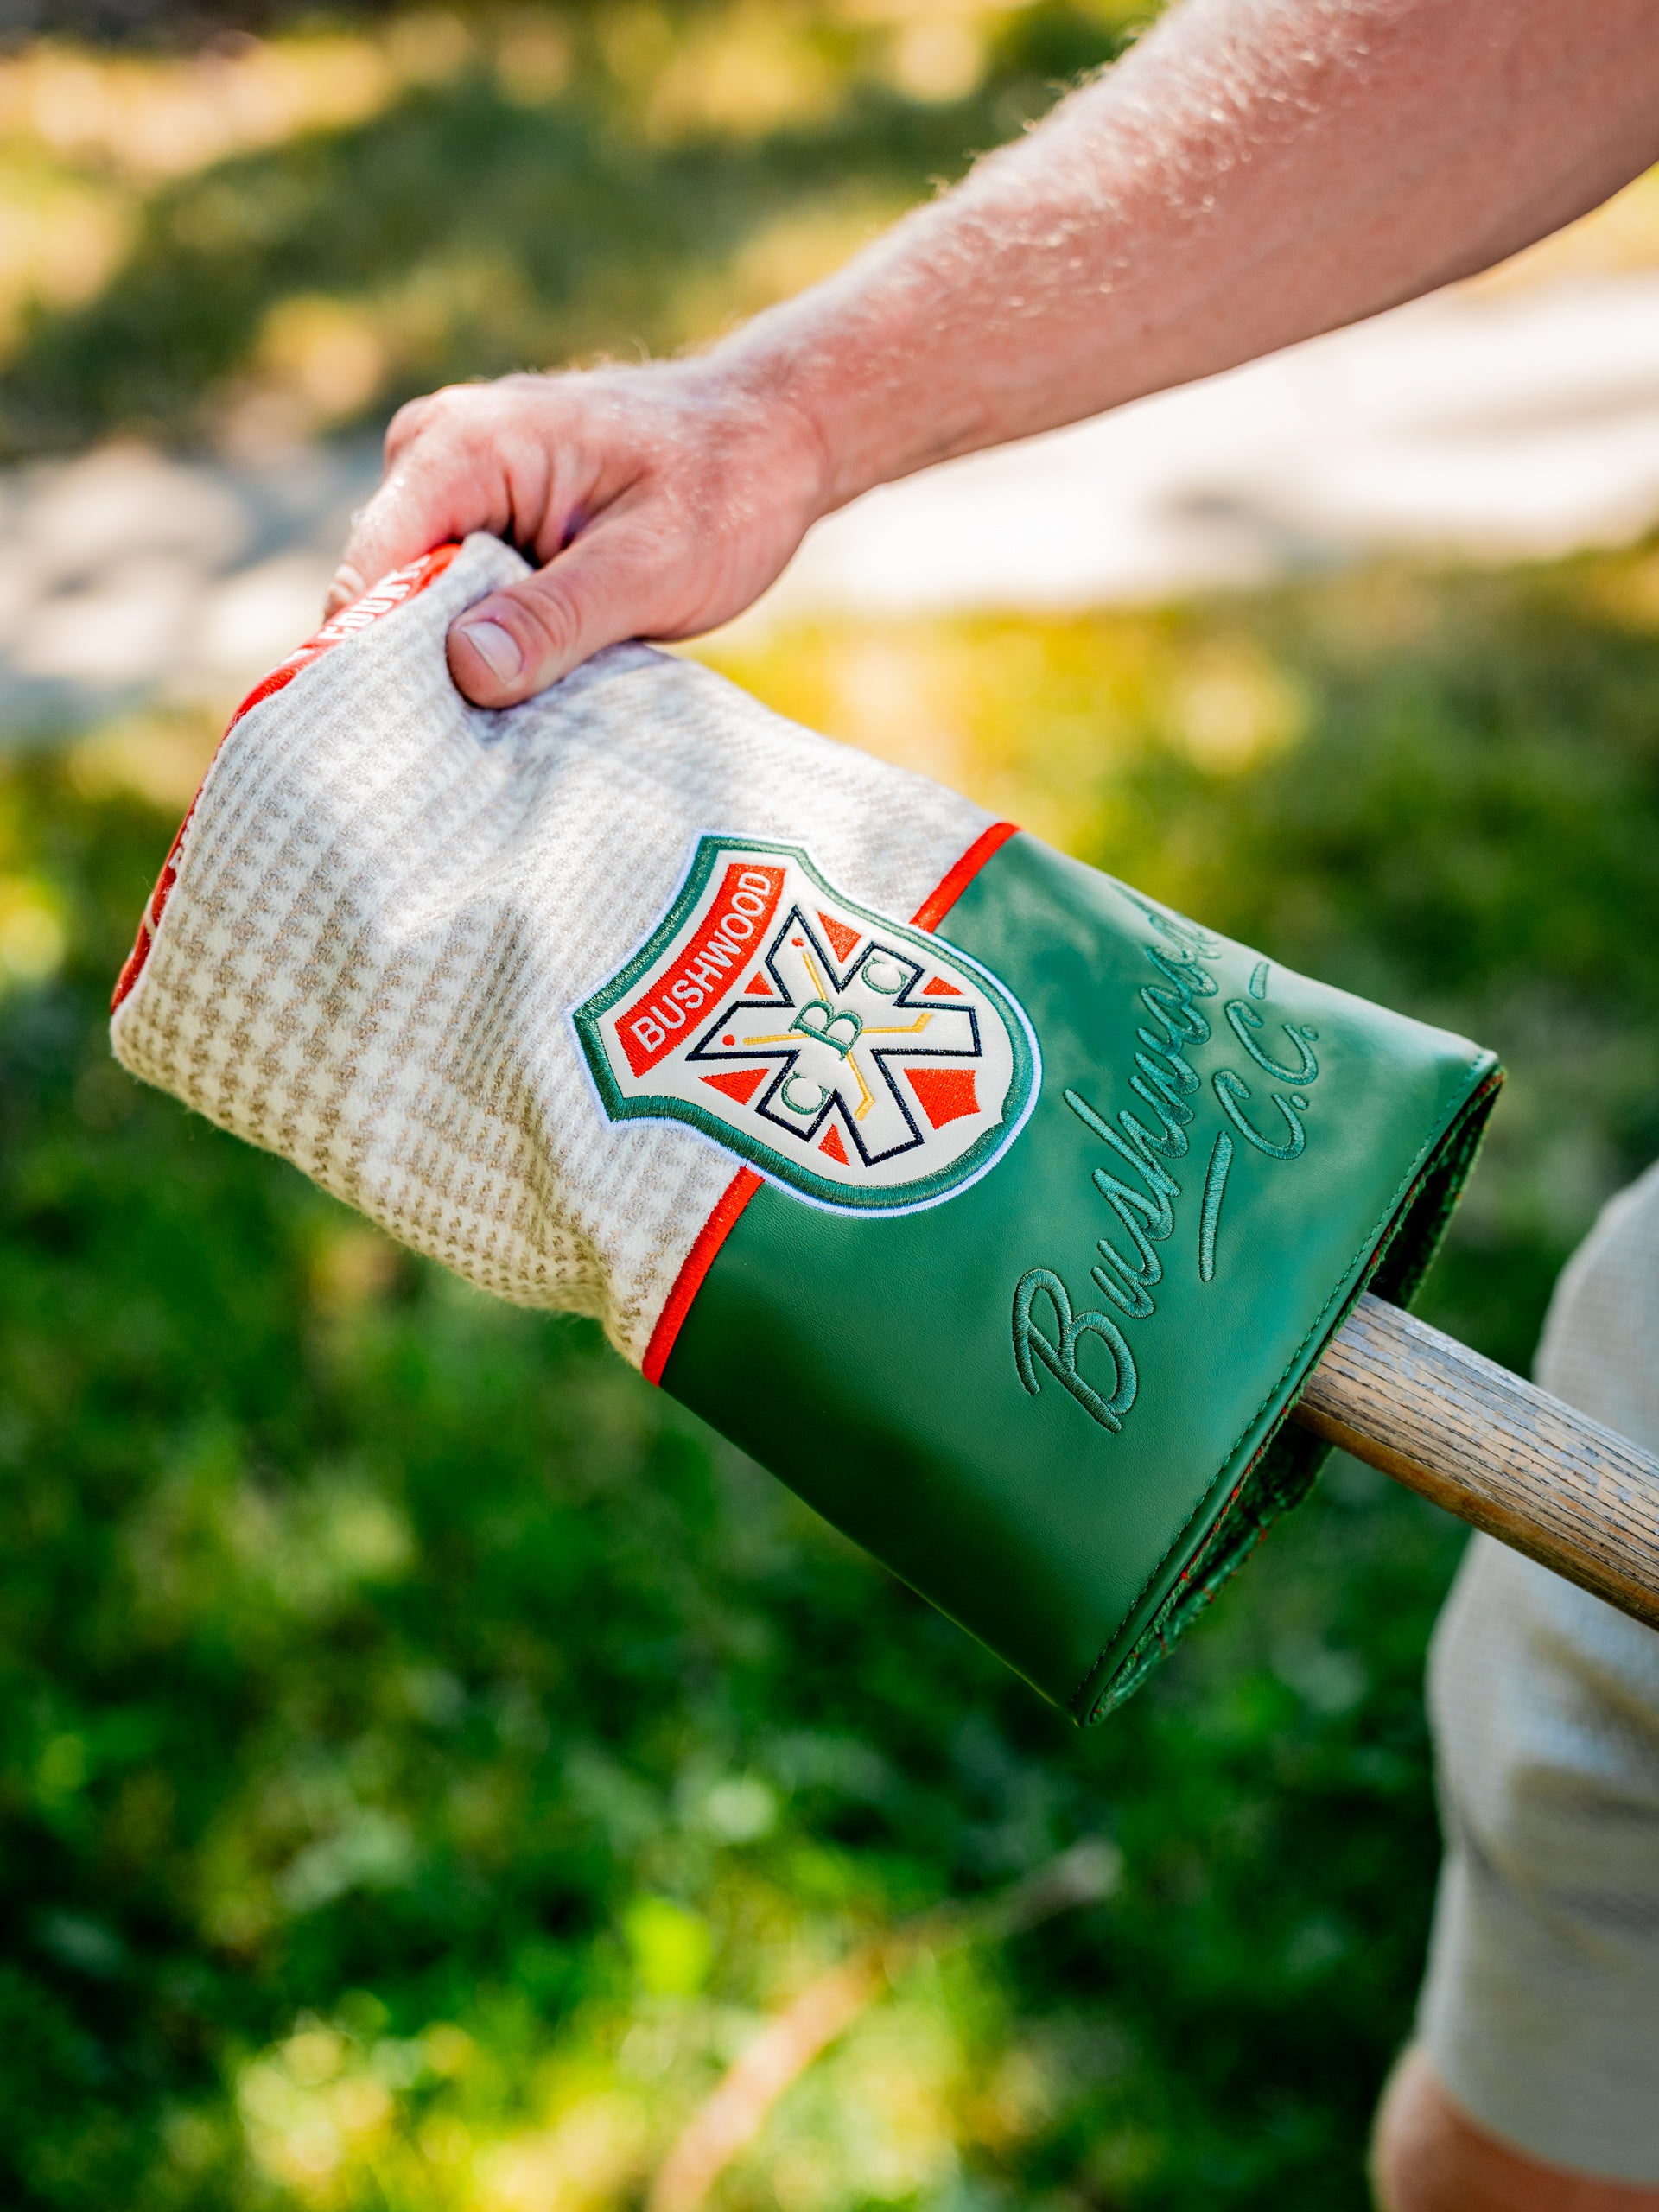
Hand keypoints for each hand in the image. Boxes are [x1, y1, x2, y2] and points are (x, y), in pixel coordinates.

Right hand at [329, 359, 830, 705]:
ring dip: (455, 669)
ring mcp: (450, 484)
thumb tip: (466, 669)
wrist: (770, 438)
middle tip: (468, 766)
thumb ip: (557, 617)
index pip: (371, 572)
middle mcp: (434, 453)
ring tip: (506, 734)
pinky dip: (482, 649)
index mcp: (462, 447)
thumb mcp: (652, 566)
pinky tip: (523, 696)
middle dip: (418, 676)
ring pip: (414, 605)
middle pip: (382, 595)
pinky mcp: (476, 518)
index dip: (375, 664)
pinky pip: (450, 598)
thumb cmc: (724, 489)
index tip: (410, 752)